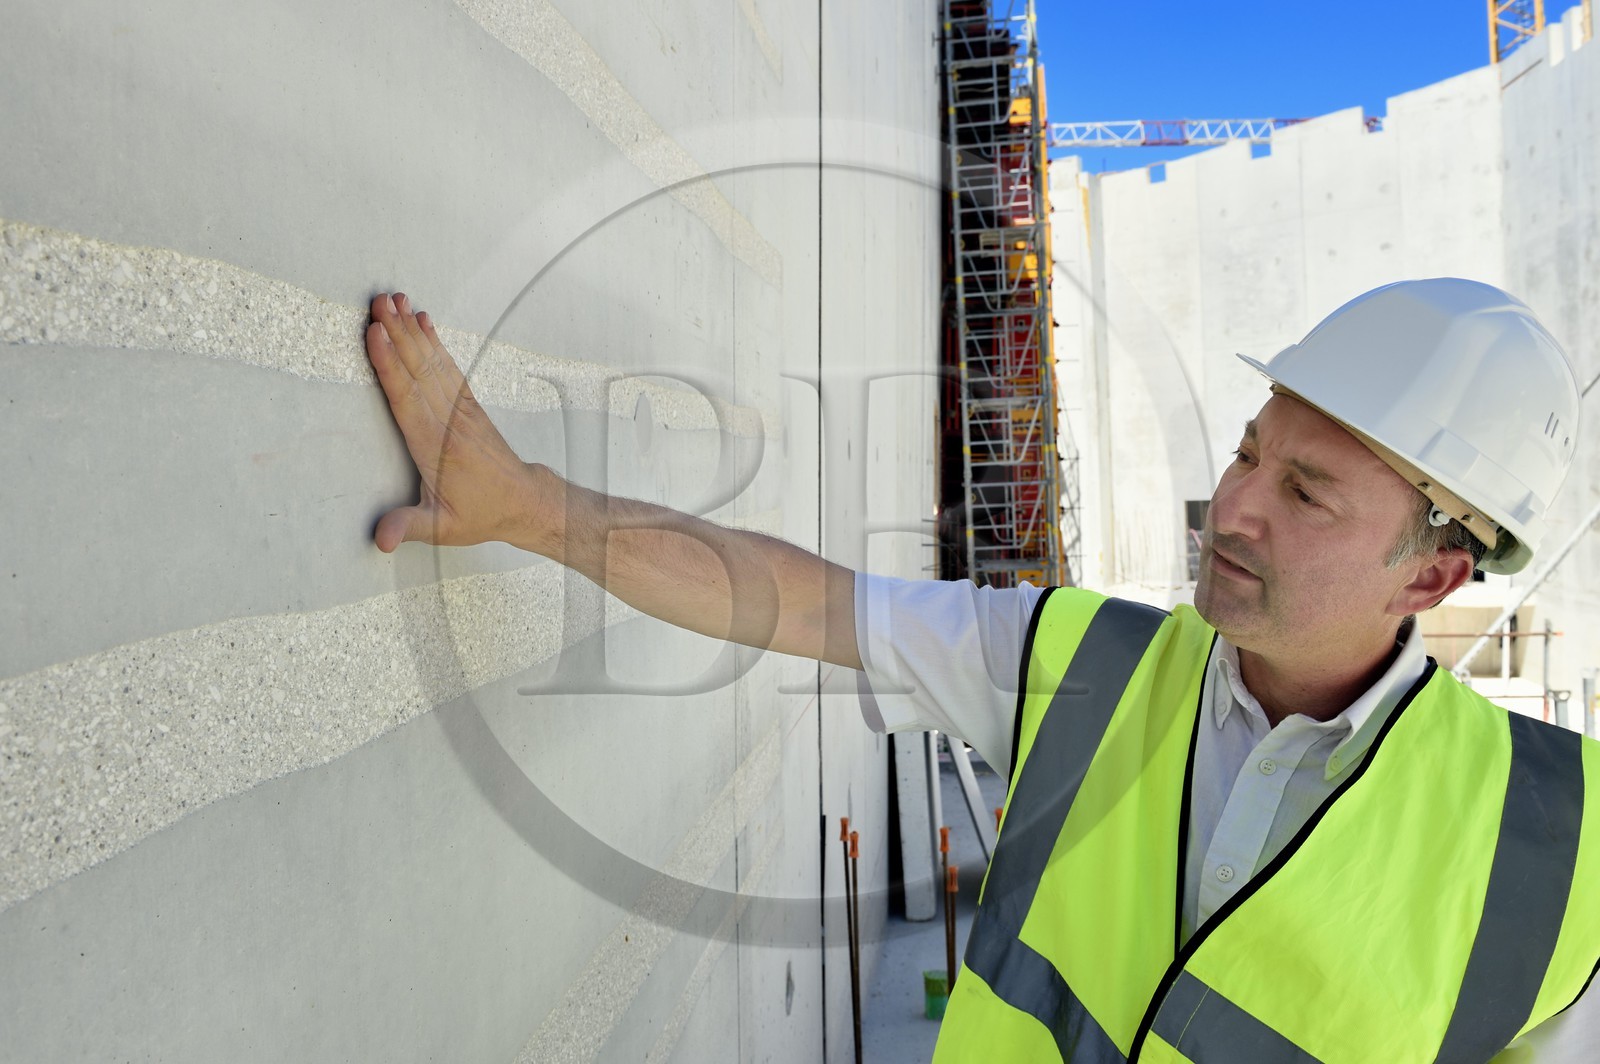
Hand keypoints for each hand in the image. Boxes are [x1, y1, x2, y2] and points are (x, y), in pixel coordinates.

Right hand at [364, 292, 537, 552]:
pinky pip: (448, 366)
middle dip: (397, 333)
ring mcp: (460, 408)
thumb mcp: (444, 528)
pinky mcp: (467, 404)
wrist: (523, 501)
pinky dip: (434, 341)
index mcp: (436, 445)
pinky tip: (423, 319)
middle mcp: (448, 420)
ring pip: (432, 362)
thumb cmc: (481, 514)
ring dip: (412, 329)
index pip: (407, 399)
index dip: (390, 365)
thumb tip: (381, 539)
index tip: (375, 335)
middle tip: (377, 301)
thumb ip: (410, 527)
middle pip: (418, 370)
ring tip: (393, 299)